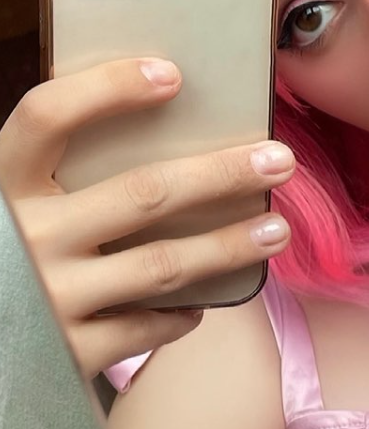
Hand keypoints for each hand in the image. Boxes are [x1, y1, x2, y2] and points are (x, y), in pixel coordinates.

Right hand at [0, 59, 294, 379]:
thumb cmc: (6, 258)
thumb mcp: (13, 206)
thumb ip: (58, 177)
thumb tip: (154, 125)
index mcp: (2, 186)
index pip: (47, 116)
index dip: (108, 89)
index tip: (173, 74)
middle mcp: (24, 238)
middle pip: (143, 193)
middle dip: (222, 174)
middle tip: (280, 160)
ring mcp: (47, 298)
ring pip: (162, 263)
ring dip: (229, 246)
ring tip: (276, 230)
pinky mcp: (66, 353)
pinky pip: (145, 327)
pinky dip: (180, 314)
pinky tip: (201, 304)